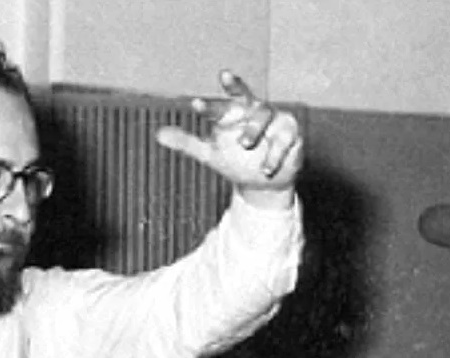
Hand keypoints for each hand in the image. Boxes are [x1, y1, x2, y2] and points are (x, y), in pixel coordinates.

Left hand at [156, 70, 303, 202]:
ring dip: (254, 128)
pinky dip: (275, 152)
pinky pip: (285, 138)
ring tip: (245, 145)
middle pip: (246, 97)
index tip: (196, 104)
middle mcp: (254, 110)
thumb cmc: (234, 160)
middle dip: (236, 89)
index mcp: (234, 112)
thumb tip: (158, 135)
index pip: (223, 101)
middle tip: (224, 82)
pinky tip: (267, 167)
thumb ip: (186, 143)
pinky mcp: (291, 133)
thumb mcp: (208, 153)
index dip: (212, 101)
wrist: (261, 183)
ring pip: (265, 114)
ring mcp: (274, 120)